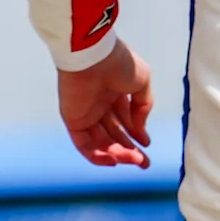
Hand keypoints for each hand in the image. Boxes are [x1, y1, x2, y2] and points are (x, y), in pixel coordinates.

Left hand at [57, 41, 155, 168]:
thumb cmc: (119, 64)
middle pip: (113, 134)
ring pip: (101, 142)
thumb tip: (139, 129)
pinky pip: (83, 144)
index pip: (124, 119)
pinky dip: (97, 156)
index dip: (136, 133)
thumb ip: (143, 107)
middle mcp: (99, 105)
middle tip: (143, 163)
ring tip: (133, 160)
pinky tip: (113, 160)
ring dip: (117, 154)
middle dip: (129, 150)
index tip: (146, 145)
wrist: (94, 57)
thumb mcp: (142, 83)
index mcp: (114, 93)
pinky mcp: (73, 121)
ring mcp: (85, 114)